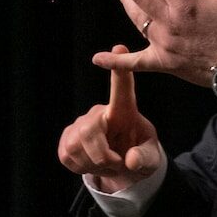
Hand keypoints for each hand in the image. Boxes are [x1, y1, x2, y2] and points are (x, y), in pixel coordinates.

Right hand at [57, 54, 163, 193]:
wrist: (121, 170)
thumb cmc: (139, 156)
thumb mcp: (151, 159)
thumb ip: (145, 158)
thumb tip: (131, 160)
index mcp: (124, 111)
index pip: (122, 88)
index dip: (120, 72)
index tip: (119, 46)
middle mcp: (100, 112)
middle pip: (89, 129)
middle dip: (102, 155)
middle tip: (116, 163)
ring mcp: (80, 124)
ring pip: (76, 144)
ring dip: (94, 163)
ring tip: (107, 163)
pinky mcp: (66, 139)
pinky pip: (68, 154)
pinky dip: (82, 167)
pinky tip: (93, 164)